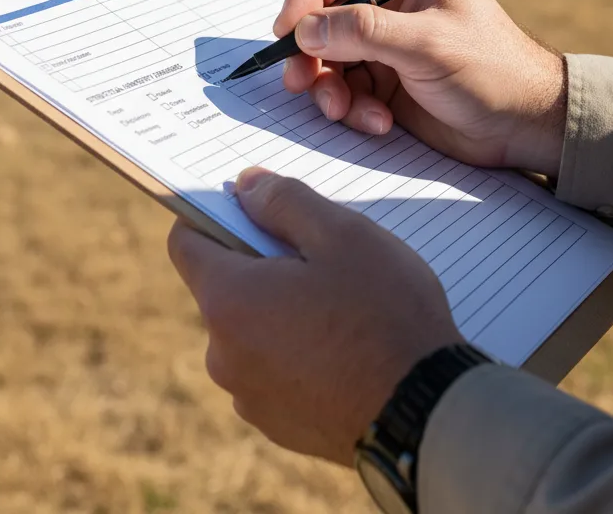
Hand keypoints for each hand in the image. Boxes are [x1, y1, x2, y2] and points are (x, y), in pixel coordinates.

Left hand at [167, 168, 464, 465]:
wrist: (426, 414)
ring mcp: (249, 396)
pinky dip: (298, 353)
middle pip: (224, 287)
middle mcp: (223, 354)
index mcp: (227, 300)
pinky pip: (274, 370)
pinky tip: (347, 349)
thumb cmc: (384, 314)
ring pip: (252, 330)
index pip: (186, 242)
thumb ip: (284, 201)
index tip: (254, 207)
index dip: (214, 215)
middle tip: (320, 257)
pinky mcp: (278, 425)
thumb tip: (245, 186)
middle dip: (262, 265)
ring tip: (343, 307)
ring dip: (281, 311)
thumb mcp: (341, 234)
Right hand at [275, 0, 567, 175]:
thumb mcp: (427, 44)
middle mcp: (394, 2)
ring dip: (330, 87)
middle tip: (300, 81)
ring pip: (330, 56)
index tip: (288, 30)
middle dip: (311, 50)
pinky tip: (379, 123)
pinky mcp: (386, 81)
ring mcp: (388, 43)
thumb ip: (363, 32)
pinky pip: (347, 89)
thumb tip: (305, 29)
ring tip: (344, 110)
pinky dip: (353, 109)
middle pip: (326, 13)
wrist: (526, 126)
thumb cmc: (492, 70)